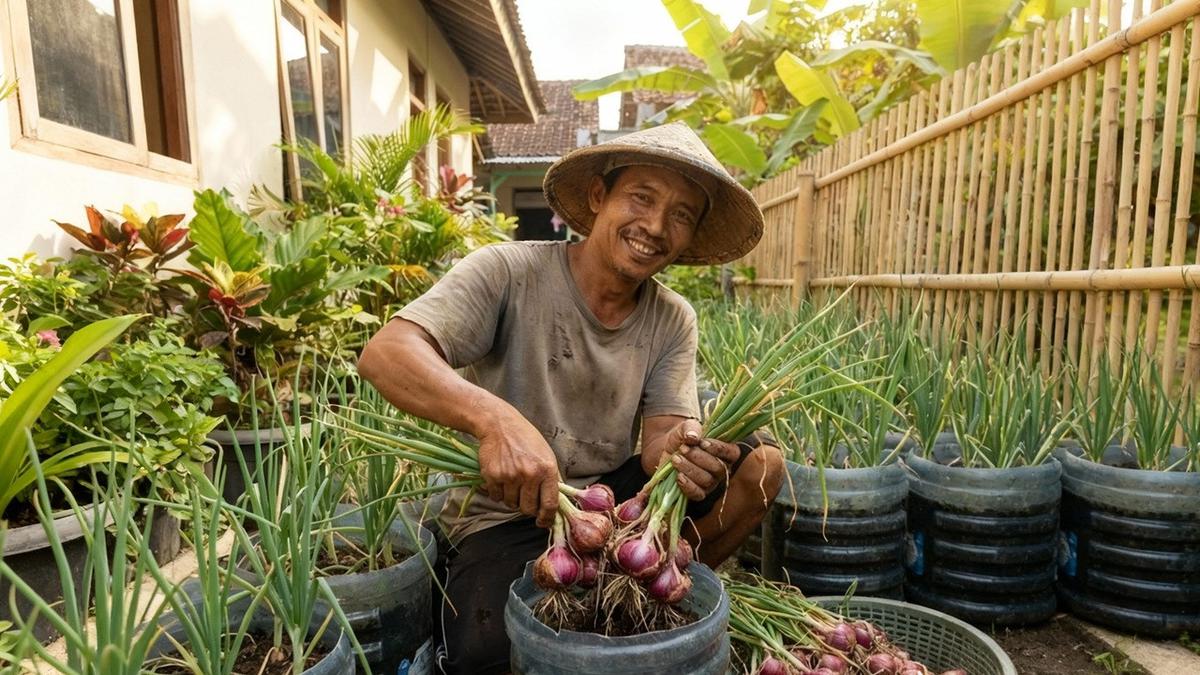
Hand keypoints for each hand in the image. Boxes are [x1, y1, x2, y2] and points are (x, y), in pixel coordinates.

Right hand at [476, 412, 560, 527]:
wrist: (499, 425)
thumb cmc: (525, 439)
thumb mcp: (546, 454)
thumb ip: (553, 477)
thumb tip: (558, 501)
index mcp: (547, 469)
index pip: (550, 504)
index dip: (547, 518)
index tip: (544, 522)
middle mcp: (529, 474)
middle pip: (528, 509)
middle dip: (528, 507)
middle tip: (525, 497)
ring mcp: (510, 476)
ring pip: (511, 504)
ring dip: (512, 499)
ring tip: (512, 482)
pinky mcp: (493, 476)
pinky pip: (496, 497)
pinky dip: (498, 493)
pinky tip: (501, 479)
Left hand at [663, 419, 741, 500]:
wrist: (668, 452)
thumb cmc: (683, 439)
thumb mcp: (686, 427)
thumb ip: (691, 427)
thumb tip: (693, 437)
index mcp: (725, 451)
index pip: (732, 453)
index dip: (718, 449)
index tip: (702, 443)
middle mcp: (721, 468)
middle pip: (718, 468)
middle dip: (698, 457)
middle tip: (683, 448)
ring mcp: (711, 483)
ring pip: (707, 480)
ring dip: (689, 469)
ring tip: (675, 459)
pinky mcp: (698, 493)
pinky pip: (698, 494)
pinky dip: (688, 486)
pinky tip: (678, 476)